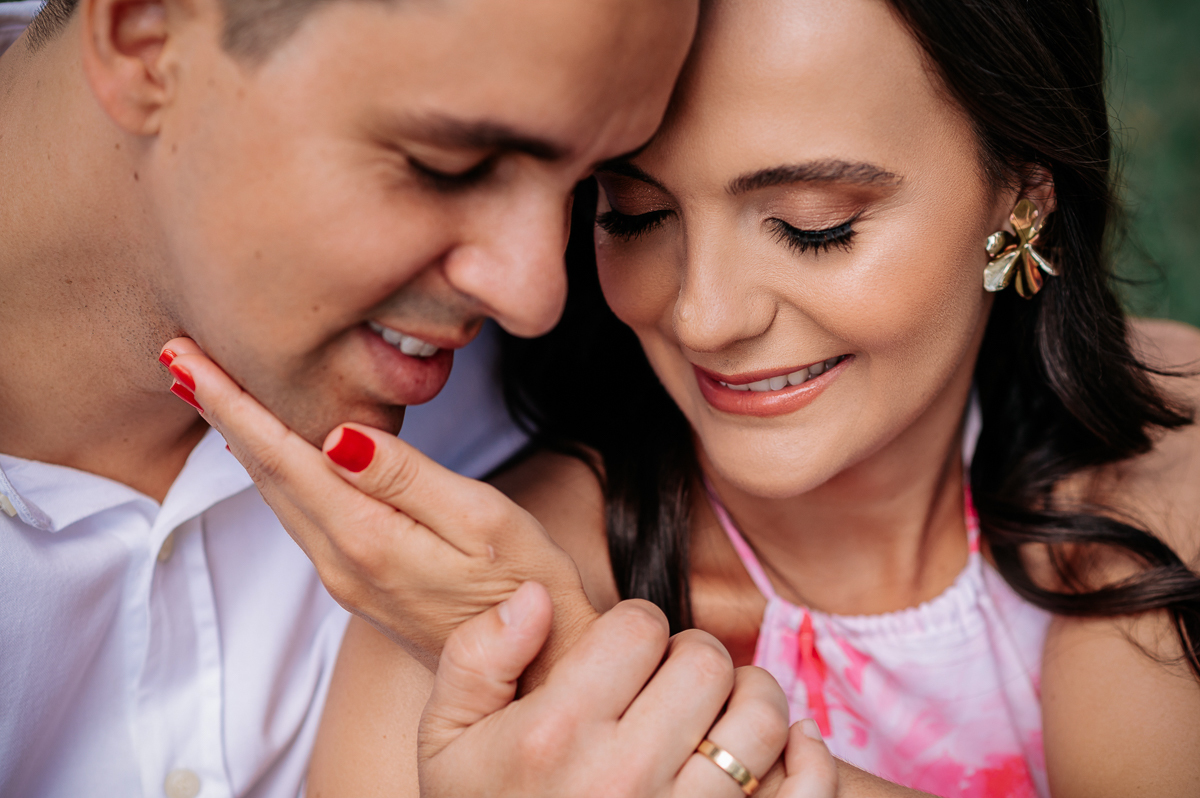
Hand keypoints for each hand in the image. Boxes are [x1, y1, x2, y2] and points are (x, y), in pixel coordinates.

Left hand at [160, 338, 597, 670]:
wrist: (537, 669)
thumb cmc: (529, 586)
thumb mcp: (483, 522)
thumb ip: (407, 478)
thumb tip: (339, 436)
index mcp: (369, 539)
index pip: (285, 457)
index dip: (233, 405)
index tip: (187, 359)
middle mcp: (343, 563)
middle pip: (267, 476)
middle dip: (220, 413)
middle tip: (178, 357)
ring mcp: (348, 578)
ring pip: (278, 497)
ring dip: (241, 442)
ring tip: (210, 393)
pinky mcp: (362, 582)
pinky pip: (300, 517)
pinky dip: (274, 472)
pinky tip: (271, 452)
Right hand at [421, 581, 798, 797]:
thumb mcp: (446, 741)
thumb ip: (477, 657)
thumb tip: (536, 594)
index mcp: (556, 735)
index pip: (640, 625)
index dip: (635, 627)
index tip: (624, 656)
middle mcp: (624, 776)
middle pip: (705, 660)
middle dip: (691, 657)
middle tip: (670, 684)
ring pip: (761, 717)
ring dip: (749, 700)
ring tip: (718, 714)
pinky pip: (803, 792)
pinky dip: (811, 760)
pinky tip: (787, 747)